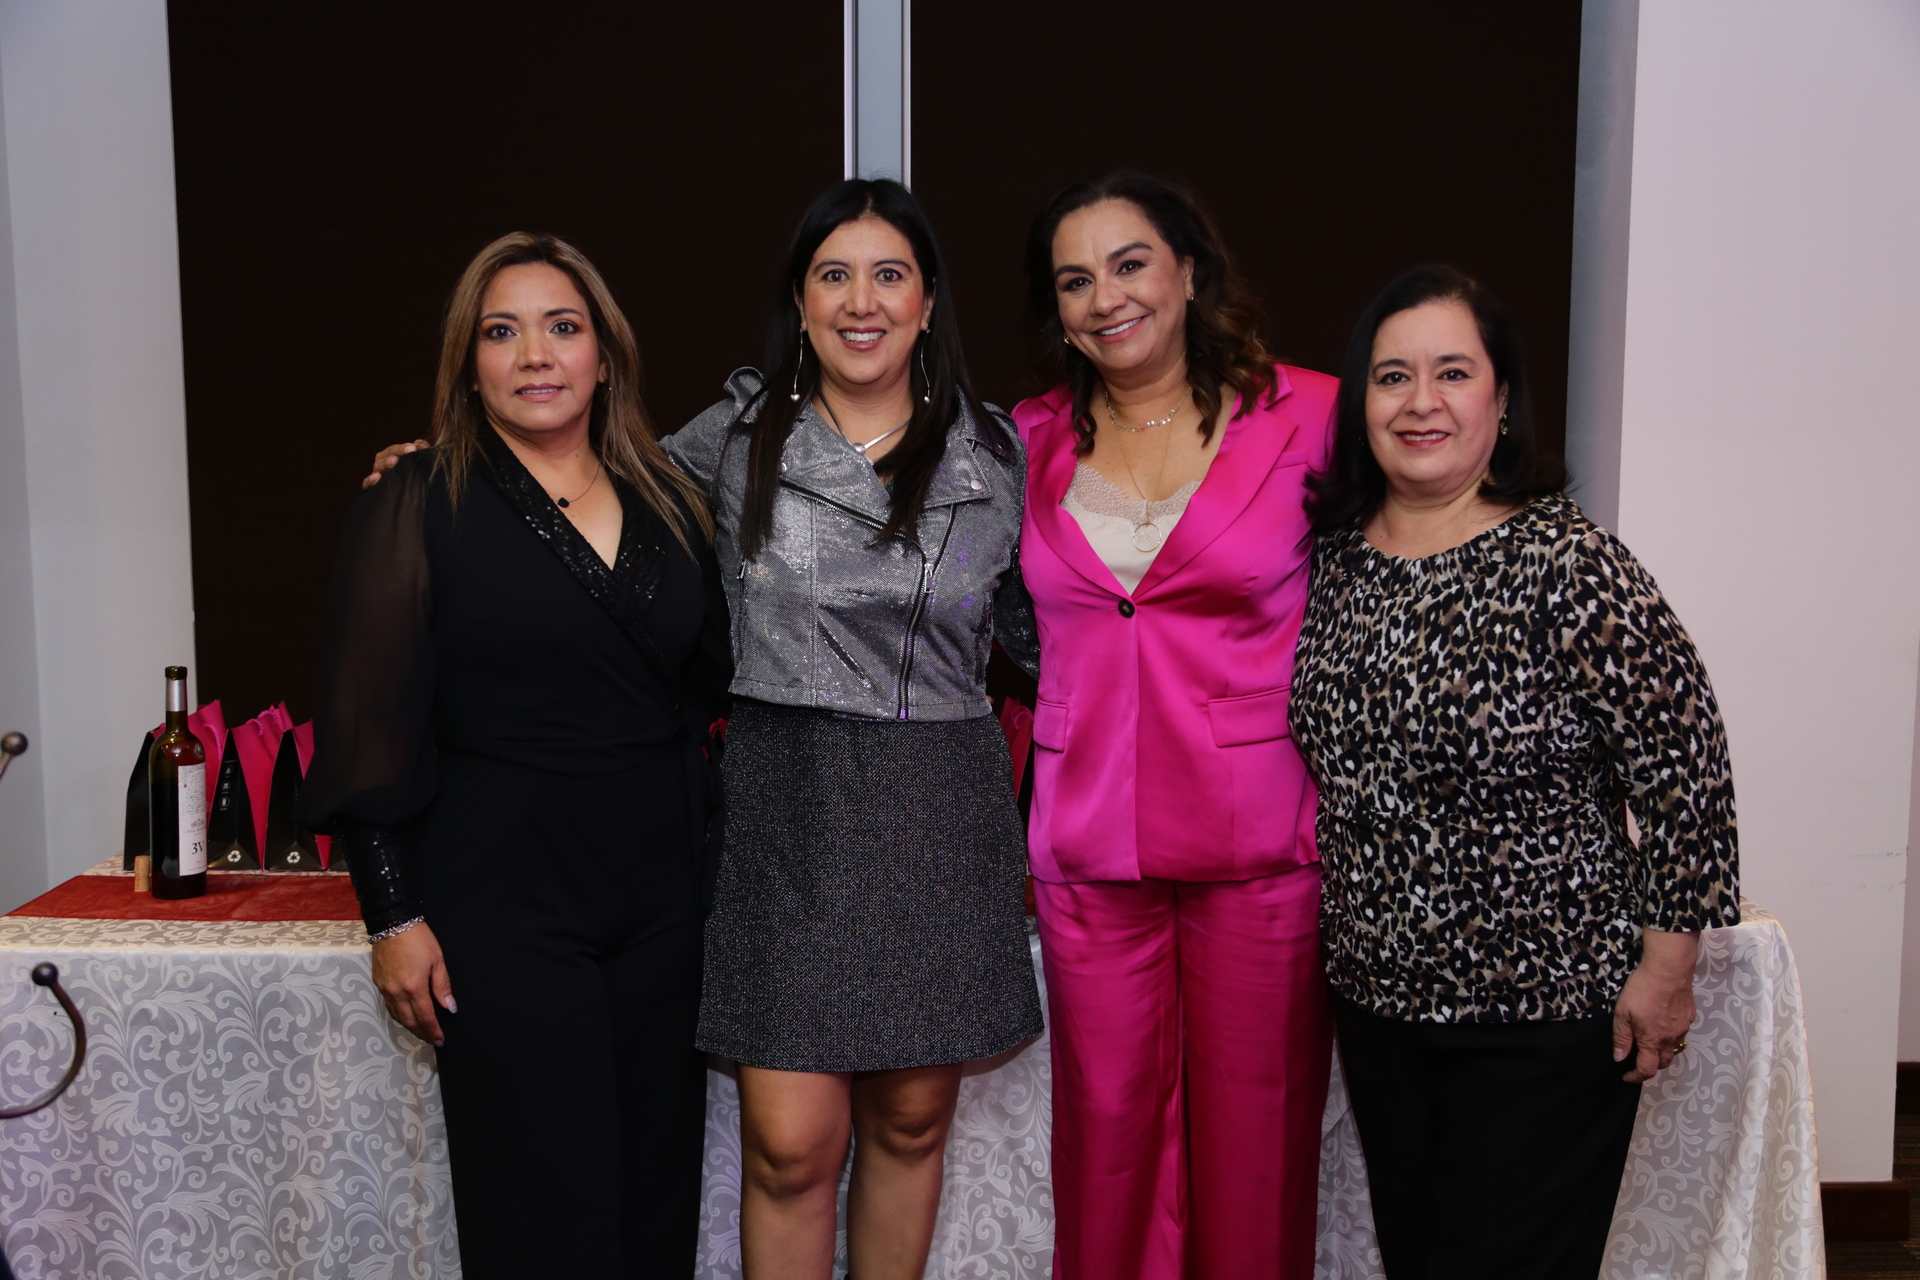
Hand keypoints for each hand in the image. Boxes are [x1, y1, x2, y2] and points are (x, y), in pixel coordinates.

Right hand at [363, 439, 429, 488]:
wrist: (412, 506)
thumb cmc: (417, 480)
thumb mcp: (422, 465)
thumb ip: (422, 451)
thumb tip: (419, 443)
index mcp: (392, 460)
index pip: (394, 450)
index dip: (402, 448)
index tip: (413, 448)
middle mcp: (383, 467)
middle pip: (384, 456)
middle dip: (395, 453)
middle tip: (406, 452)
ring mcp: (378, 479)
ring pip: (377, 467)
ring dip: (385, 463)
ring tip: (394, 461)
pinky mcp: (373, 491)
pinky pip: (367, 484)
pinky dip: (370, 480)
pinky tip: (376, 477)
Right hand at [370, 922, 454, 1045]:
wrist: (392, 923)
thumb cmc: (419, 939)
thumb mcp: (437, 960)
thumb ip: (442, 986)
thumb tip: (449, 1007)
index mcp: (413, 988)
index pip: (425, 1017)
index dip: (433, 1030)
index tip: (441, 1040)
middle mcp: (396, 993)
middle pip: (409, 1021)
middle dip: (422, 1033)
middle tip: (433, 1040)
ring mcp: (385, 989)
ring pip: (397, 1016)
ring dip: (410, 1026)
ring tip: (421, 1032)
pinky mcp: (378, 983)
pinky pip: (389, 1006)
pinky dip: (399, 1015)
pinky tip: (406, 1015)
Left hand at [1611, 928, 1699, 1081]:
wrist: (1669, 970)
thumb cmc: (1642, 990)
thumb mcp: (1623, 1013)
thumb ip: (1622, 1037)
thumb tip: (1620, 1058)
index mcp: (1652, 1040)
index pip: (1647, 1069)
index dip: (1636, 1077)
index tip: (1626, 1076)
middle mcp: (1670, 1039)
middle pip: (1664, 1063)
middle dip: (1651, 1066)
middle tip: (1638, 1059)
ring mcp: (1683, 1028)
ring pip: (1674, 1049)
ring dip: (1662, 1051)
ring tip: (1650, 1042)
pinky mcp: (1690, 1017)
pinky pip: (1680, 1034)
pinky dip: (1670, 1036)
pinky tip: (1662, 1024)